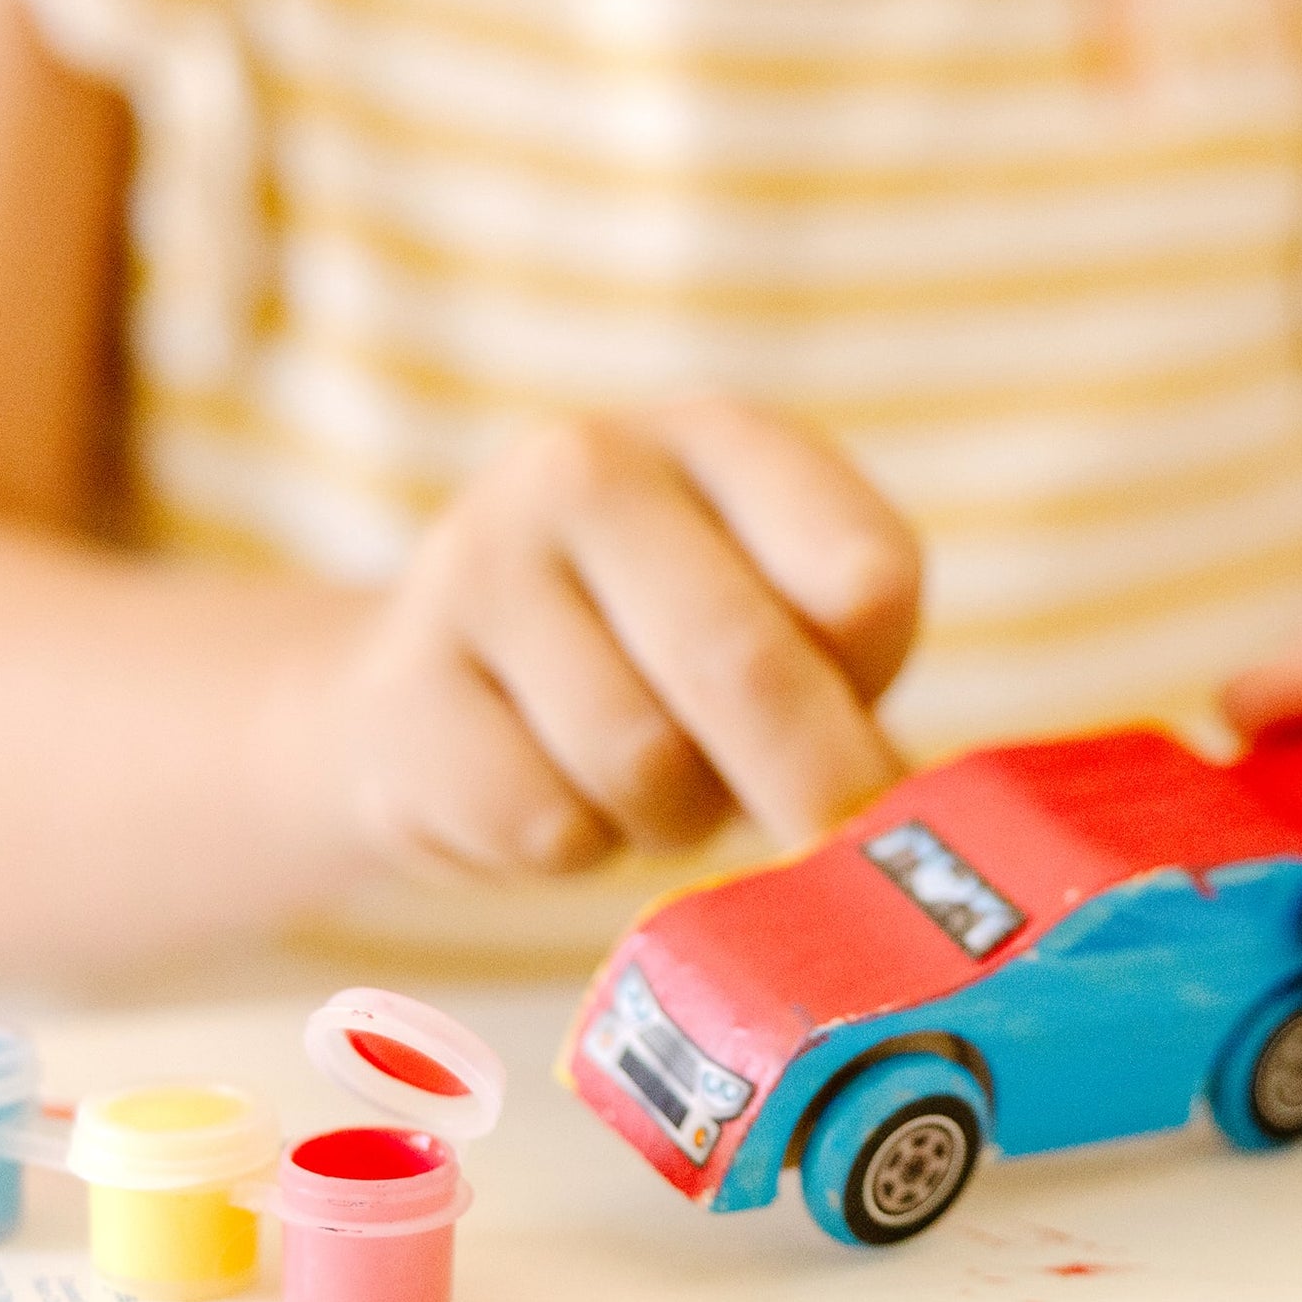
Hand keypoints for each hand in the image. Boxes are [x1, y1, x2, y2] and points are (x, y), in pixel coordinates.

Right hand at [307, 399, 918, 877]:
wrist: (423, 695)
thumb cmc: (652, 665)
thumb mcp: (773, 624)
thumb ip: (843, 667)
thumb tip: (898, 799)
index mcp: (722, 440)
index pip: (862, 569)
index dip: (879, 696)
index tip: (885, 770)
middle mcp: (590, 468)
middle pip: (745, 663)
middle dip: (805, 787)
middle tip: (830, 861)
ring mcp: (479, 564)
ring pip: (642, 763)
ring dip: (669, 816)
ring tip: (646, 782)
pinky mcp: (402, 688)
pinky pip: (547, 824)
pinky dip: (575, 846)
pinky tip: (550, 795)